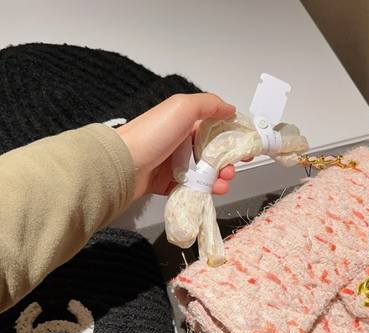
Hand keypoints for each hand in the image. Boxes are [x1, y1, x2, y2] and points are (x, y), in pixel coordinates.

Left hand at [116, 93, 237, 199]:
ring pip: (205, 172)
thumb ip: (209, 104)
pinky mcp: (168, 183)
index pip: (215, 129)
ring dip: (219, 177)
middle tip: (233, 168)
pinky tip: (212, 191)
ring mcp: (174, 164)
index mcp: (183, 122)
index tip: (245, 147)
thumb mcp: (182, 107)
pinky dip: (205, 190)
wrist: (123, 165)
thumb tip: (230, 108)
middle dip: (228, 162)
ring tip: (223, 182)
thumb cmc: (151, 134)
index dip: (232, 137)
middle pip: (213, 153)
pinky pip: (193, 188)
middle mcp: (179, 142)